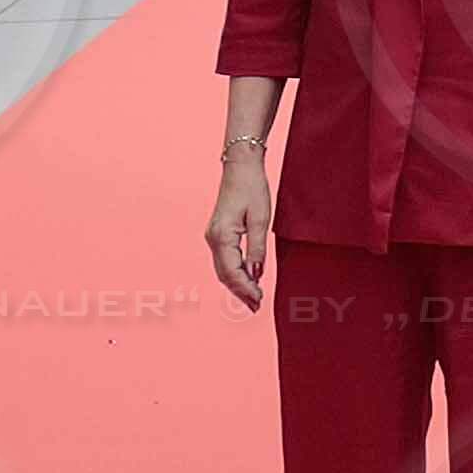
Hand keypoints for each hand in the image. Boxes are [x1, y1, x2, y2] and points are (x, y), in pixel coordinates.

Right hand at [205, 151, 275, 307]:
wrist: (240, 167)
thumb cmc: (252, 188)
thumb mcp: (260, 219)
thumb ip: (257, 249)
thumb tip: (256, 274)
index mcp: (222, 236)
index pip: (233, 272)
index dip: (246, 289)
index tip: (259, 300)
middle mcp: (213, 238)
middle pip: (224, 275)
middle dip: (240, 292)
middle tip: (257, 306)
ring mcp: (213, 236)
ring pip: (223, 269)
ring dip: (237, 284)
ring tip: (253, 298)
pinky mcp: (218, 233)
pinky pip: (224, 260)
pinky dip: (234, 273)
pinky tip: (247, 279)